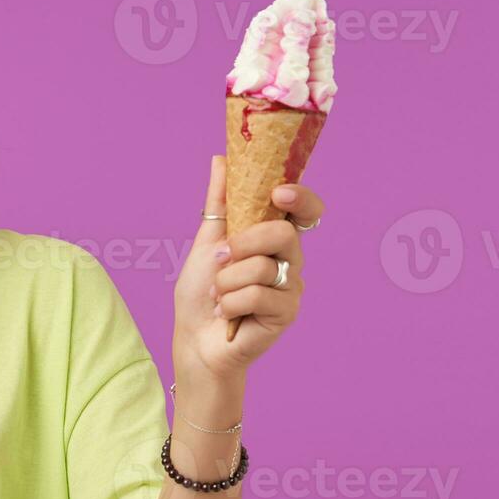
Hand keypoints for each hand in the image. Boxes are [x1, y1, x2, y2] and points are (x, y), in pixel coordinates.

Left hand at [172, 155, 325, 378]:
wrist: (194, 340)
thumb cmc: (201, 294)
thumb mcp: (207, 241)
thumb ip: (219, 202)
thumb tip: (221, 159)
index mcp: (273, 238)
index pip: (305, 211)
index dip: (300, 197)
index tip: (278, 194)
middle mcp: (288, 260)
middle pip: (283, 234)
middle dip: (244, 243)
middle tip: (222, 258)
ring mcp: (291, 287)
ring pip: (263, 267)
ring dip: (227, 281)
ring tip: (219, 295)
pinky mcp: (287, 313)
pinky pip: (259, 295)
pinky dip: (231, 303)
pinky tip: (228, 314)